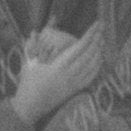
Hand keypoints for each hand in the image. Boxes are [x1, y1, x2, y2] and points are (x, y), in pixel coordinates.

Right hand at [3, 16, 106, 130]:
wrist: (30, 107)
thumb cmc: (28, 84)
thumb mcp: (28, 63)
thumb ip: (32, 45)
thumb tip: (34, 31)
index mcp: (59, 66)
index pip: (79, 47)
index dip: (90, 34)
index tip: (97, 24)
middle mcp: (69, 74)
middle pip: (89, 54)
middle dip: (97, 40)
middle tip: (102, 28)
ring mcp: (74, 83)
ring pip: (92, 66)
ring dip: (99, 51)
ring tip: (102, 40)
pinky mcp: (75, 90)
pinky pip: (91, 77)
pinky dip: (97, 66)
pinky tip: (99, 59)